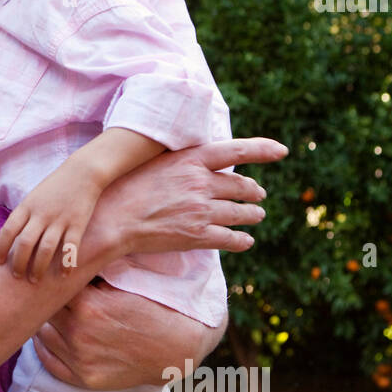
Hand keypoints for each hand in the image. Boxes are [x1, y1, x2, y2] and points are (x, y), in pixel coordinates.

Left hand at [0, 163, 101, 282]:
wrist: (83, 172)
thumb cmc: (55, 187)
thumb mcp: (33, 197)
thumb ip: (23, 216)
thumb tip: (11, 238)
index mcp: (27, 207)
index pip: (8, 230)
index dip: (1, 248)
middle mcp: (41, 214)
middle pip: (25, 243)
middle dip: (19, 263)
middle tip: (17, 276)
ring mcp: (60, 219)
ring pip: (45, 249)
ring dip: (39, 267)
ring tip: (34, 280)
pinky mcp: (78, 223)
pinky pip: (70, 248)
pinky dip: (67, 264)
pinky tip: (64, 275)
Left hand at [31, 280, 227, 390]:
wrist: (176, 347)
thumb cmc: (150, 308)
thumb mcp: (122, 283)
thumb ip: (91, 273)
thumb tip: (63, 256)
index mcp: (86, 305)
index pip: (52, 288)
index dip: (51, 281)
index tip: (49, 276)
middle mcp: (79, 334)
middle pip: (44, 312)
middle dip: (46, 301)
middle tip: (44, 294)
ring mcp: (80, 360)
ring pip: (42, 336)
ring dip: (44, 323)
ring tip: (46, 313)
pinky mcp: (85, 379)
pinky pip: (49, 363)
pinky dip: (44, 349)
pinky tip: (47, 336)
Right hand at [84, 137, 288, 261]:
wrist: (110, 219)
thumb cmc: (123, 188)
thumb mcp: (152, 162)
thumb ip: (179, 161)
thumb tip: (196, 161)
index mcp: (189, 159)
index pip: (236, 150)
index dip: (263, 149)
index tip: (282, 151)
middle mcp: (200, 183)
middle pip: (241, 186)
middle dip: (254, 191)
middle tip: (259, 194)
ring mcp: (201, 210)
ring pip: (240, 213)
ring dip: (252, 215)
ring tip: (256, 215)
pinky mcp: (197, 236)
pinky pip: (230, 239)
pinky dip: (242, 240)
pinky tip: (246, 241)